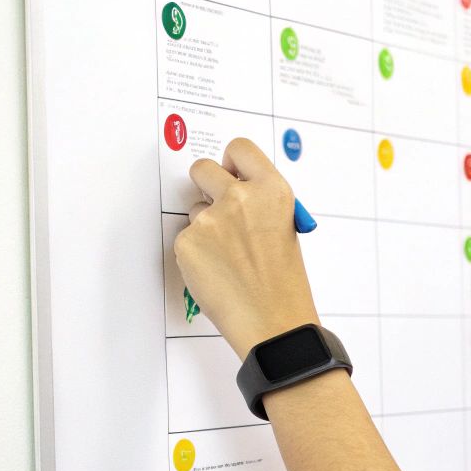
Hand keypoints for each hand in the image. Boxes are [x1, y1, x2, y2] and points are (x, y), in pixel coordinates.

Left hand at [175, 138, 321, 356]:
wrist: (273, 322)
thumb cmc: (284, 283)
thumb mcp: (285, 230)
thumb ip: (259, 204)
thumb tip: (232, 192)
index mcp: (272, 191)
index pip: (239, 148)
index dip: (232, 161)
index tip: (231, 173)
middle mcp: (240, 198)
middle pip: (202, 168)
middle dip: (206, 185)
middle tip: (217, 208)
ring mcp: (210, 220)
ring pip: (193, 209)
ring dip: (204, 226)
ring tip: (228, 258)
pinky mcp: (187, 243)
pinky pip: (185, 239)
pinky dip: (196, 254)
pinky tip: (217, 272)